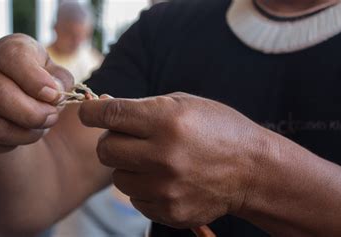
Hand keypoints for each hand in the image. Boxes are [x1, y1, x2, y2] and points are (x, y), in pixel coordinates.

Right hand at [0, 34, 73, 152]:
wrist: (20, 100)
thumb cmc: (43, 85)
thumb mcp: (59, 78)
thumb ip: (61, 83)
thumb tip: (53, 93)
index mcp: (9, 48)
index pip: (13, 59)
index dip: (35, 81)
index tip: (54, 96)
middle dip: (33, 115)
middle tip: (52, 118)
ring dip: (24, 134)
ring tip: (39, 129)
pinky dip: (8, 145)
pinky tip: (19, 135)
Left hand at [79, 92, 268, 227]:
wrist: (253, 171)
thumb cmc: (219, 130)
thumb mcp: (185, 105)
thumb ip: (143, 108)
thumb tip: (103, 111)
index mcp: (167, 121)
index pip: (110, 115)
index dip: (91, 112)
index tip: (86, 112)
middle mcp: (163, 156)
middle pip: (105, 149)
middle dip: (110, 141)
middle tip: (126, 138)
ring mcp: (165, 188)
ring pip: (117, 177)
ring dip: (127, 167)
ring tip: (151, 160)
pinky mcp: (169, 211)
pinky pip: (135, 198)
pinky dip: (143, 187)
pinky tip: (165, 179)